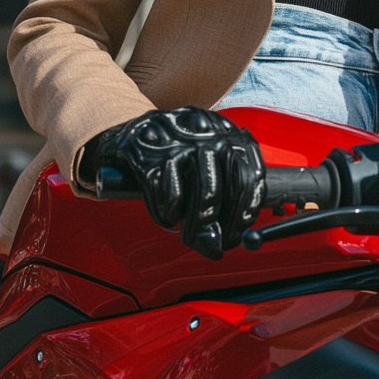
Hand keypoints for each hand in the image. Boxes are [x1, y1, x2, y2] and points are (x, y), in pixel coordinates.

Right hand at [81, 107, 264, 259]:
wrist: (126, 133)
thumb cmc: (172, 156)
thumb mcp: (203, 164)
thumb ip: (220, 197)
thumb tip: (218, 245)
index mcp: (229, 132)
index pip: (251, 175)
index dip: (246, 212)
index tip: (237, 235)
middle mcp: (209, 131)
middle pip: (229, 187)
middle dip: (218, 227)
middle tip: (209, 246)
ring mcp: (180, 139)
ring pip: (203, 194)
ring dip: (194, 225)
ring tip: (184, 232)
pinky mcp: (149, 151)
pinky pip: (168, 196)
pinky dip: (167, 215)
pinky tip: (165, 215)